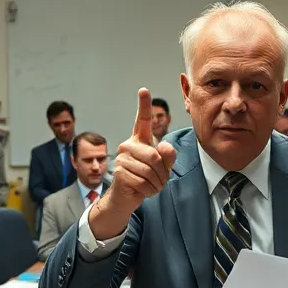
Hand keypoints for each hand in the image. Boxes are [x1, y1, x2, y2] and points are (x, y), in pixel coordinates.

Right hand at [90, 88, 176, 238]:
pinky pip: (143, 181)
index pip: (143, 120)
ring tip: (150, 185)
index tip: (144, 89)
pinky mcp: (119, 172)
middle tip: (159, 180)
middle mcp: (128, 145)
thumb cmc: (146, 178)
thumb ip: (168, 156)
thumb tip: (164, 147)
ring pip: (149, 170)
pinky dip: (148, 190)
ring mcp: (121, 158)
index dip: (144, 105)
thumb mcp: (162, 167)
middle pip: (154, 156)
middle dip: (162, 173)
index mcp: (140, 140)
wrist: (127, 197)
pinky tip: (143, 190)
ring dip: (156, 183)